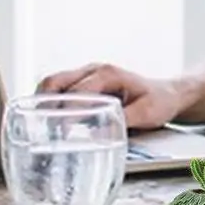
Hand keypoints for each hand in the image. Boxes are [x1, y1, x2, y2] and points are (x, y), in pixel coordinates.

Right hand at [36, 63, 183, 130]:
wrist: (167, 94)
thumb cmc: (159, 102)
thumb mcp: (147, 113)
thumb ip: (124, 120)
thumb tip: (98, 132)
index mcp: (108, 74)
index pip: (77, 91)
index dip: (65, 112)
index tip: (60, 134)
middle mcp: (94, 70)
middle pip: (54, 82)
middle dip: (41, 105)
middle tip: (37, 131)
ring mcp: (86, 76)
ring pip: (52, 84)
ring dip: (40, 104)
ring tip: (36, 129)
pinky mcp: (83, 85)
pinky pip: (58, 91)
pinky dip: (47, 104)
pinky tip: (45, 123)